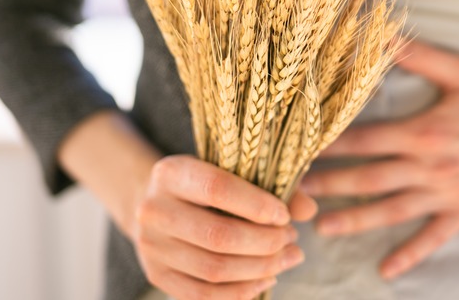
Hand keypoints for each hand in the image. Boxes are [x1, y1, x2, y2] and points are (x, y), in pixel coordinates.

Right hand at [132, 155, 317, 299]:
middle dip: (265, 242)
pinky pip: (203, 295)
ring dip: (260, 268)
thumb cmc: (205, 184)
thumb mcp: (231, 171)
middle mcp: (152, 209)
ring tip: (288, 257)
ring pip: (214, 269)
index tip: (284, 216)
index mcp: (170, 172)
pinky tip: (266, 278)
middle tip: (292, 238)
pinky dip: (241, 291)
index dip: (256, 205)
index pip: (217, 189)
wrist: (158, 204)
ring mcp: (151, 246)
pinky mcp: (156, 275)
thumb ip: (272, 185)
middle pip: (217, 235)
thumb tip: (308, 210)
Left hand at [301, 41, 458, 279]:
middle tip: (294, 191)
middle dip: (330, 185)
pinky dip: (410, 255)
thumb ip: (417, 55)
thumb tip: (380, 33)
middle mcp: (432, 166)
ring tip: (321, 228)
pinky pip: (433, 238)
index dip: (330, 145)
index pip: (365, 140)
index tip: (300, 149)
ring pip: (392, 211)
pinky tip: (386, 270)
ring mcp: (448, 193)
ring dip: (355, 221)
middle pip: (369, 179)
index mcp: (425, 131)